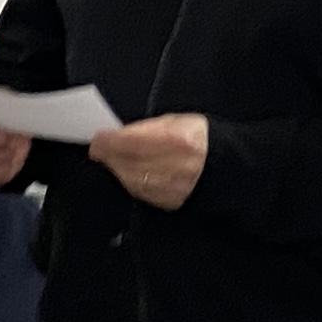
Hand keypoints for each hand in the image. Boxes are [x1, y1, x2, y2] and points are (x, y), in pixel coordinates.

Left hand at [89, 113, 208, 209]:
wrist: (223, 164)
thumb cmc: (199, 138)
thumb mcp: (176, 121)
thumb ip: (147, 128)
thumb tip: (118, 134)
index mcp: (177, 140)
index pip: (131, 142)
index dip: (109, 141)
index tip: (98, 139)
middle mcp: (175, 166)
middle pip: (128, 162)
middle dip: (109, 155)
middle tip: (100, 148)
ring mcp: (173, 186)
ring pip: (131, 179)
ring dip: (118, 168)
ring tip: (114, 159)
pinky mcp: (170, 200)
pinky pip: (140, 191)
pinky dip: (130, 181)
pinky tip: (128, 172)